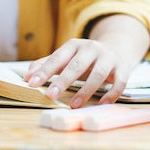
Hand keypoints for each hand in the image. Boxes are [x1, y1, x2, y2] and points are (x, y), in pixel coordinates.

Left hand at [24, 14, 149, 108]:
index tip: (31, 83)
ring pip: (98, 74)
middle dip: (63, 81)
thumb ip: (47, 64)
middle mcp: (92, 49)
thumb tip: (27, 76)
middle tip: (50, 95)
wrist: (116, 48)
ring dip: (86, 90)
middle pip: (76, 65)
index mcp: (74, 45)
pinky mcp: (123, 69)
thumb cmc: (84, 58)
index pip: (57, 58)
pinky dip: (111, 94)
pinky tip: (101, 104)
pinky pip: (119, 83)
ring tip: (74, 104)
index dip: (44, 71)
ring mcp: (108, 58)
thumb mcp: (66, 57)